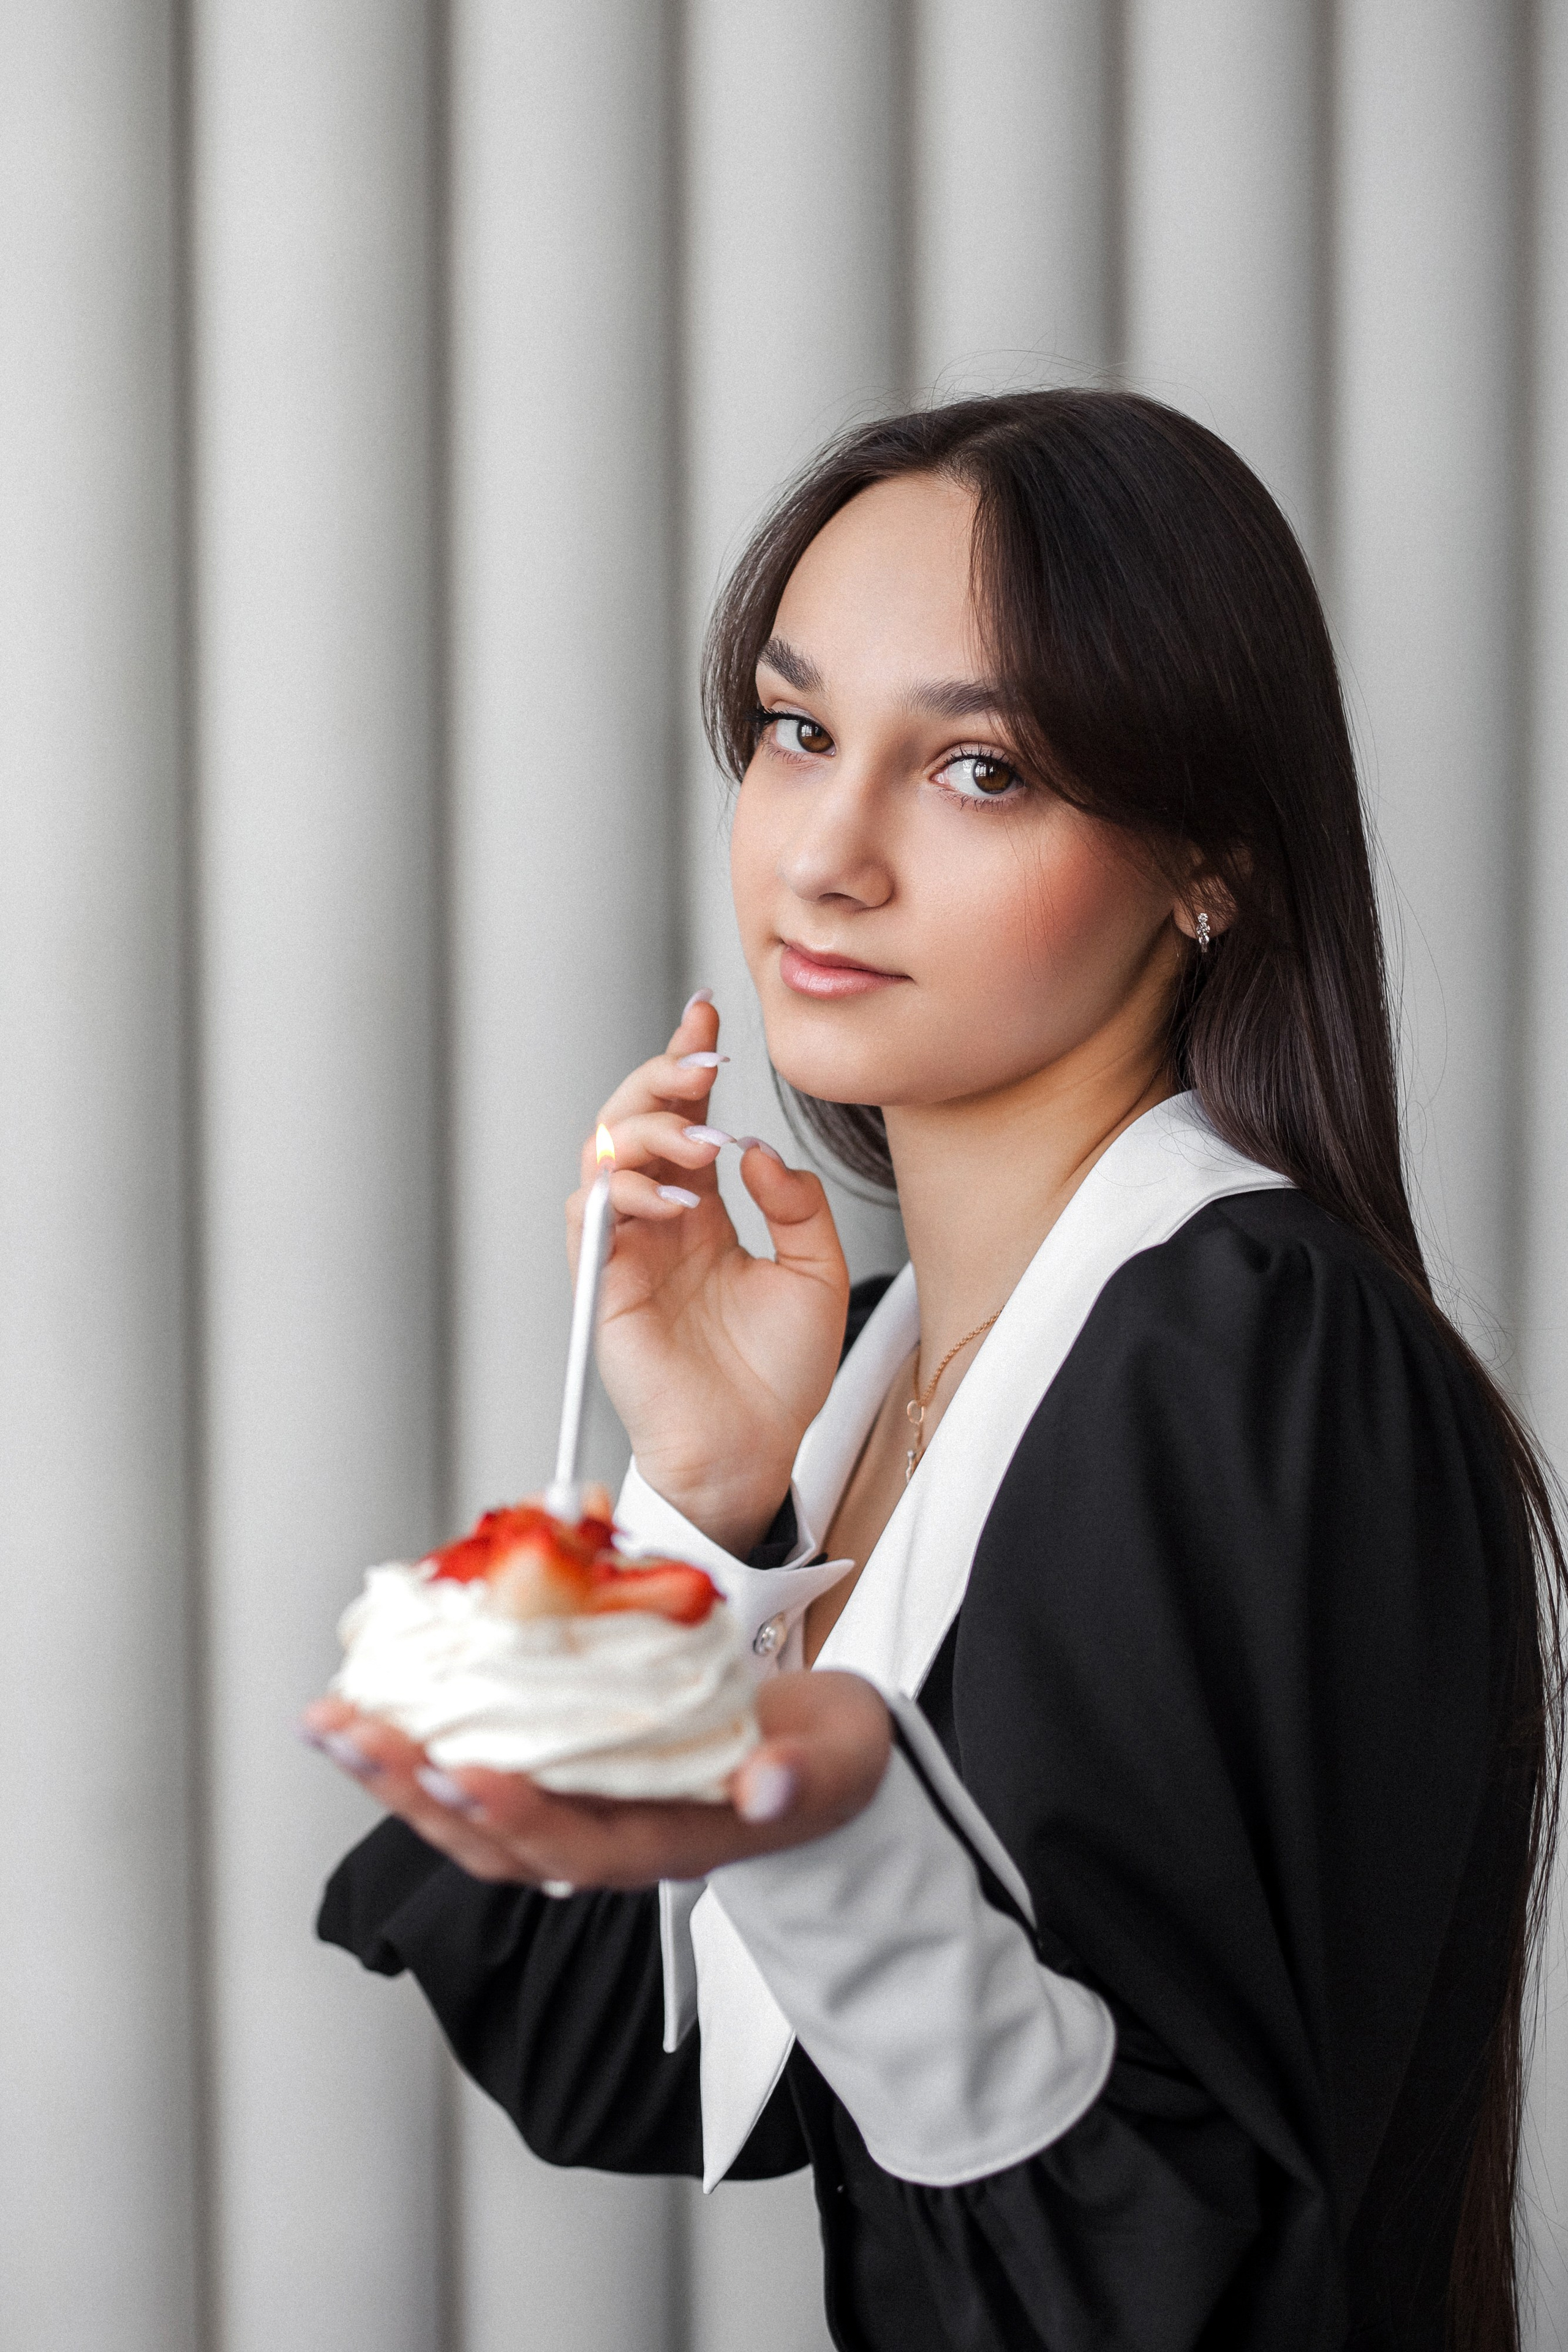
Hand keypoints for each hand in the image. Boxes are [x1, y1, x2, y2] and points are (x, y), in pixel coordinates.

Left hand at [302, 1671, 891, 1887]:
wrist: (819, 1761)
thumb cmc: (820, 1758)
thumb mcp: (834, 1761)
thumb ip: (806, 1775)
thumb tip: (771, 1787)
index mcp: (667, 1840)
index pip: (576, 1842)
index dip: (514, 1812)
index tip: (459, 1770)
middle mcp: (607, 1838)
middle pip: (494, 1835)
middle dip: (412, 1788)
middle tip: (346, 1731)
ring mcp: (577, 1810)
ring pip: (469, 1811)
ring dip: (394, 1772)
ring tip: (331, 1724)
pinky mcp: (560, 1775)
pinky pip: (478, 1769)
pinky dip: (421, 1742)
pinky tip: (375, 1705)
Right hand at [571, 995, 849, 1553]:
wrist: (754, 1452)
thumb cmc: (781, 1375)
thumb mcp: (817, 1273)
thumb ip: (796, 1205)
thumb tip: (759, 1147)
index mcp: (704, 1212)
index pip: (684, 1117)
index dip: (688, 1063)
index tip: (709, 1017)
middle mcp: (658, 1222)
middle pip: (632, 1119)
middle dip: (660, 1079)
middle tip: (703, 1064)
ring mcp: (626, 1252)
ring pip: (602, 1155)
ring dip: (645, 1129)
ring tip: (701, 1136)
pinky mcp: (605, 1289)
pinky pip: (591, 1219)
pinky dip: (627, 1194)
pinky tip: (678, 1201)